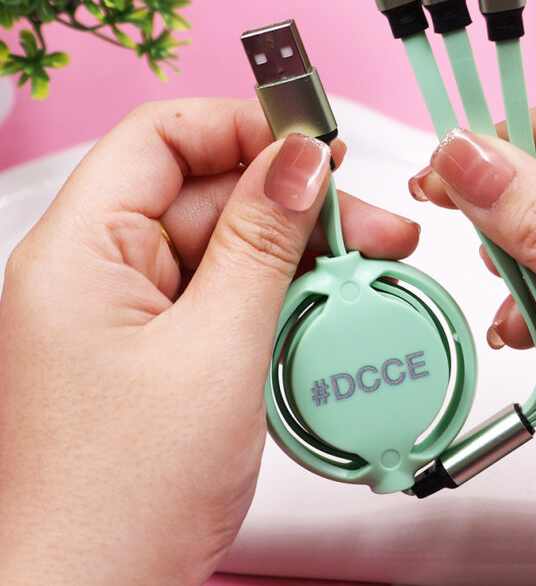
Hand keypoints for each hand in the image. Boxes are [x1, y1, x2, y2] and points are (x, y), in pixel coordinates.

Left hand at [0, 99, 419, 585]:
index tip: (315, 140)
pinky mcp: (158, 344)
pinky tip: (325, 302)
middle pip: (204, 190)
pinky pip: (225, 289)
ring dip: (295, 249)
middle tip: (366, 219)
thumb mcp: (217, 350)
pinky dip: (279, 290)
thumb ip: (263, 241)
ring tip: (364, 266)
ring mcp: (127, 310)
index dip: (241, 126)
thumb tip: (300, 159)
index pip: (160, 137)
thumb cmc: (121, 500)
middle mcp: (95, 271)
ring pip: (224, 242)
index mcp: (79, 253)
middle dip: (291, 199)